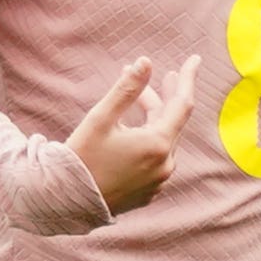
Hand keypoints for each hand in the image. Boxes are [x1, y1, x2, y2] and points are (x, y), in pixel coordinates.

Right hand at [68, 55, 195, 213]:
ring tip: (138, 101)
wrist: (66, 201)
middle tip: (165, 76)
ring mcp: (158, 182)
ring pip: (163, 141)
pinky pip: (156, 159)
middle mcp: (165, 166)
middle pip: (171, 123)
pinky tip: (135, 132)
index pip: (182, 104)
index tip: (194, 59)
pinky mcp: (148, 192)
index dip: (188, 78)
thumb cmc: (82, 157)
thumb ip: (126, 89)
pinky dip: (149, 141)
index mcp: (158, 145)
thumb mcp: (102, 118)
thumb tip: (146, 62)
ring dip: (153, 119)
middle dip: (164, 97)